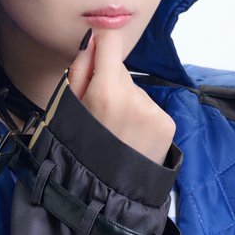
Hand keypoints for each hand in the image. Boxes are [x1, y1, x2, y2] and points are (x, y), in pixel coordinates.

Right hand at [68, 26, 175, 165]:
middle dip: (110, 84)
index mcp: (106, 92)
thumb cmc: (79, 151)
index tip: (97, 58)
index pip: (111, 42)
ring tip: (116, 132)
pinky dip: (141, 119)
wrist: (106, 192)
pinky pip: (150, 108)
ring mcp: (154, 111)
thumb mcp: (67, 110)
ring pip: (136, 91)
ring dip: (126, 104)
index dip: (101, 48)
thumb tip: (93, 42)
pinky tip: (131, 137)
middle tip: (100, 115)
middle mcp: (135, 98)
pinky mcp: (167, 123)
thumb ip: (79, 71)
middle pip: (122, 71)